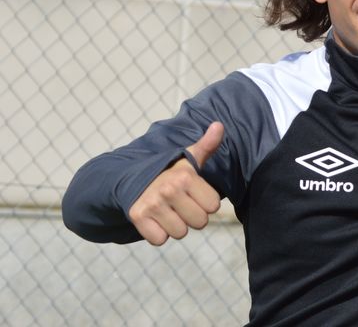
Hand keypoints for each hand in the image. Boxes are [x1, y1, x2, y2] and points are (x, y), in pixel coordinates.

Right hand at [128, 122, 223, 245]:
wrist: (132, 179)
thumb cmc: (170, 173)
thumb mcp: (189, 158)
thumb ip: (207, 145)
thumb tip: (220, 125)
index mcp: (185, 176)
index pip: (214, 206)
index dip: (206, 202)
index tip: (193, 193)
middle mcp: (168, 189)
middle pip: (200, 222)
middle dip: (193, 216)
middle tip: (181, 204)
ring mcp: (152, 204)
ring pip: (181, 233)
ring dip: (176, 226)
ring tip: (169, 211)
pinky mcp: (137, 218)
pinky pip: (160, 240)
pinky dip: (158, 234)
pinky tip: (155, 220)